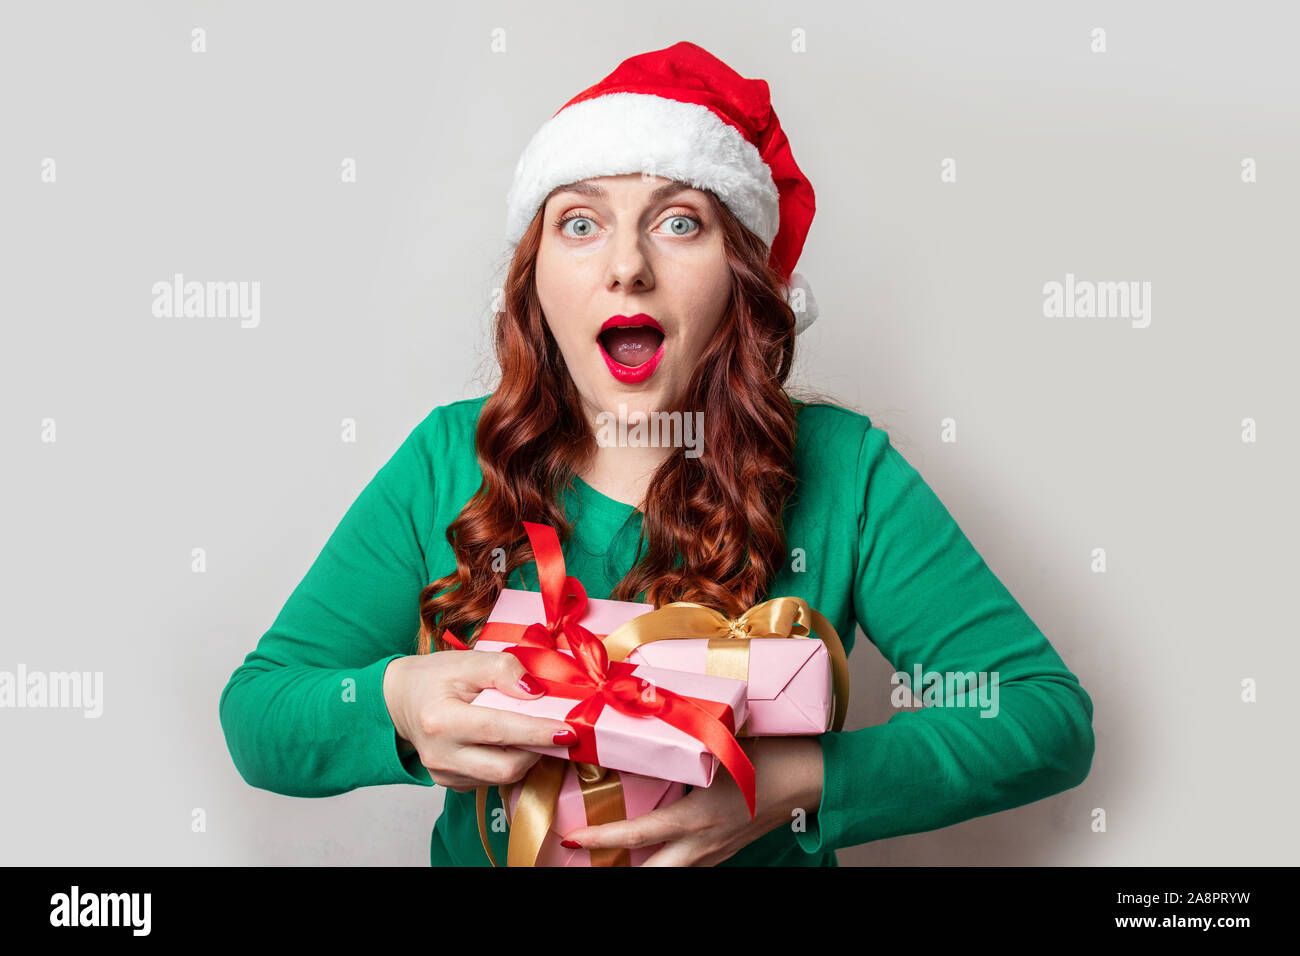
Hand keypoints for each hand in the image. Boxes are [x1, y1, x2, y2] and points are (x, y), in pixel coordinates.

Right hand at [381, 650, 577, 791]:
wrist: (398, 700)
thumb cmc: (433, 678)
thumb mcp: (466, 661)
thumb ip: (503, 669)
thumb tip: (536, 691)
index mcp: (441, 721)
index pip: (498, 731)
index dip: (536, 732)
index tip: (568, 732)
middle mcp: (440, 755)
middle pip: (505, 767)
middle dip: (538, 751)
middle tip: (555, 730)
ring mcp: (443, 774)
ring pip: (502, 778)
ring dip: (526, 757)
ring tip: (532, 732)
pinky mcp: (450, 783)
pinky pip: (490, 780)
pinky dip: (508, 762)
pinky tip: (510, 742)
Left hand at [558, 736, 823, 865]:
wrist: (811, 779)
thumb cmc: (770, 759)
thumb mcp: (721, 749)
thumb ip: (683, 744)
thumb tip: (647, 729)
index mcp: (695, 819)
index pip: (637, 835)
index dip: (601, 838)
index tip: (574, 838)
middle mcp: (702, 844)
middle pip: (650, 873)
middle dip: (616, 869)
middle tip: (585, 857)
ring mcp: (716, 851)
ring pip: (669, 872)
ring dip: (641, 865)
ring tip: (610, 855)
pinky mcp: (726, 849)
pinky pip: (688, 865)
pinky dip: (665, 861)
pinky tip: (655, 848)